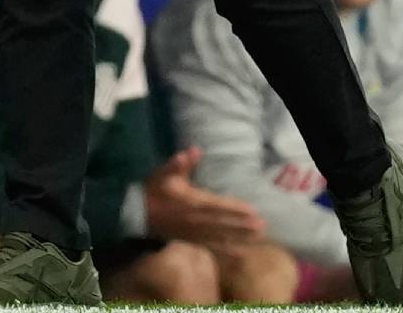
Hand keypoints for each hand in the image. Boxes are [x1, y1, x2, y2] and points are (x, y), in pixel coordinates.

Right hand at [143, 147, 268, 245]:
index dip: (236, 209)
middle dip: (244, 225)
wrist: (138, 214)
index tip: (253, 211)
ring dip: (240, 238)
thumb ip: (179, 164)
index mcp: (192, 202)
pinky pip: (212, 247)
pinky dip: (227, 250)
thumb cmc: (154, 191)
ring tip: (258, 238)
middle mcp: (196, 220)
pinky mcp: (192, 240)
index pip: (218, 206)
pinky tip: (240, 253)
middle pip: (224, 223)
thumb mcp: (164, 173)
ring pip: (221, 236)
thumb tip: (193, 150)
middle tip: (263, 227)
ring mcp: (195, 232)